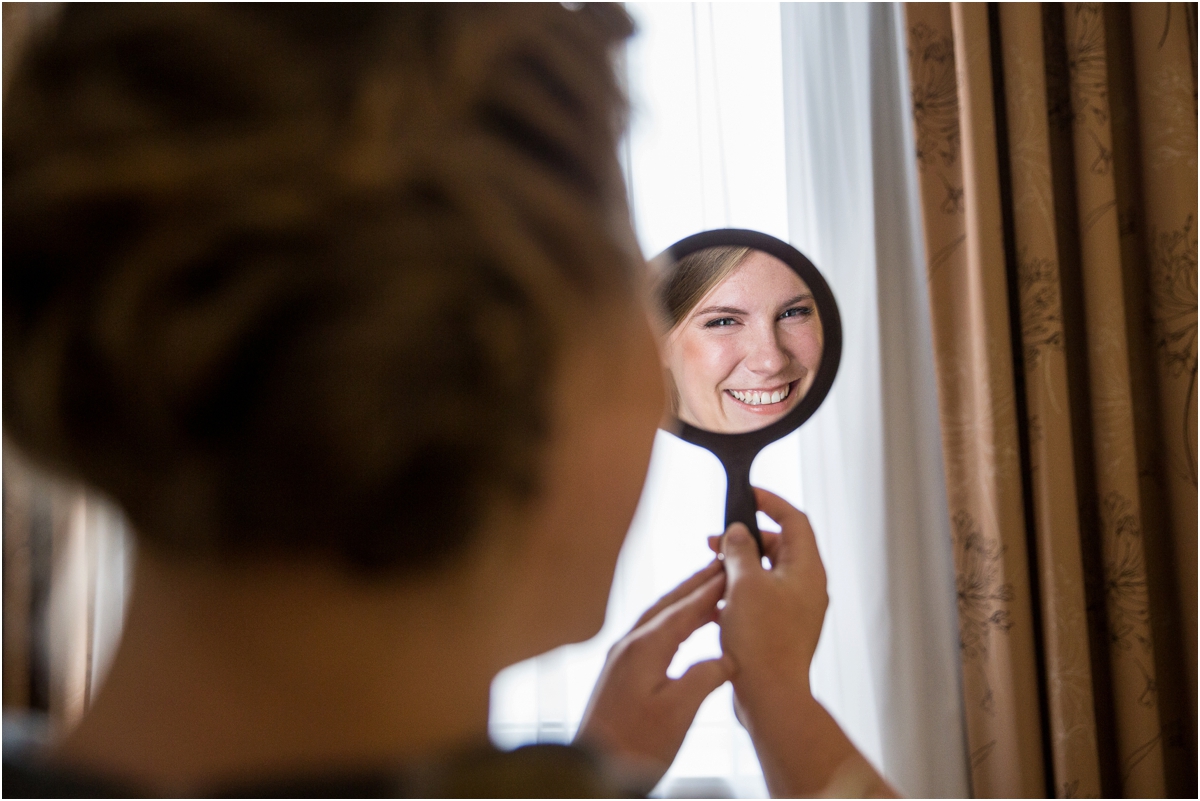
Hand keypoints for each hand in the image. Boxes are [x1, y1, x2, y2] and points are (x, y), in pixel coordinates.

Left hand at [575, 560, 732, 790]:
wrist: (592, 771)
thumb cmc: (634, 747)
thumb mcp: (679, 712)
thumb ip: (705, 677)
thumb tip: (728, 659)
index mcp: (645, 648)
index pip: (684, 608)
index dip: (710, 589)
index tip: (732, 570)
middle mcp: (629, 645)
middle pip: (668, 604)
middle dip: (696, 585)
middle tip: (721, 567)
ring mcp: (621, 658)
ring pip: (658, 617)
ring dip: (684, 602)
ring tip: (709, 593)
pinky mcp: (619, 673)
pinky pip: (651, 634)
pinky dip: (673, 623)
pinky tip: (684, 631)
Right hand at [706, 489, 826, 703]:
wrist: (770, 696)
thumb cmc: (763, 642)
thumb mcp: (745, 584)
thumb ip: (739, 551)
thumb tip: (736, 532)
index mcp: (807, 570)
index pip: (795, 520)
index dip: (771, 501)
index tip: (748, 493)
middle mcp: (807, 587)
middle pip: (779, 546)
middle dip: (745, 540)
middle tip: (716, 542)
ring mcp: (796, 609)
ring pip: (766, 574)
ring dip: (738, 568)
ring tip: (711, 573)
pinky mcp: (781, 629)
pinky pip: (760, 599)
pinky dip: (739, 594)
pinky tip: (714, 604)